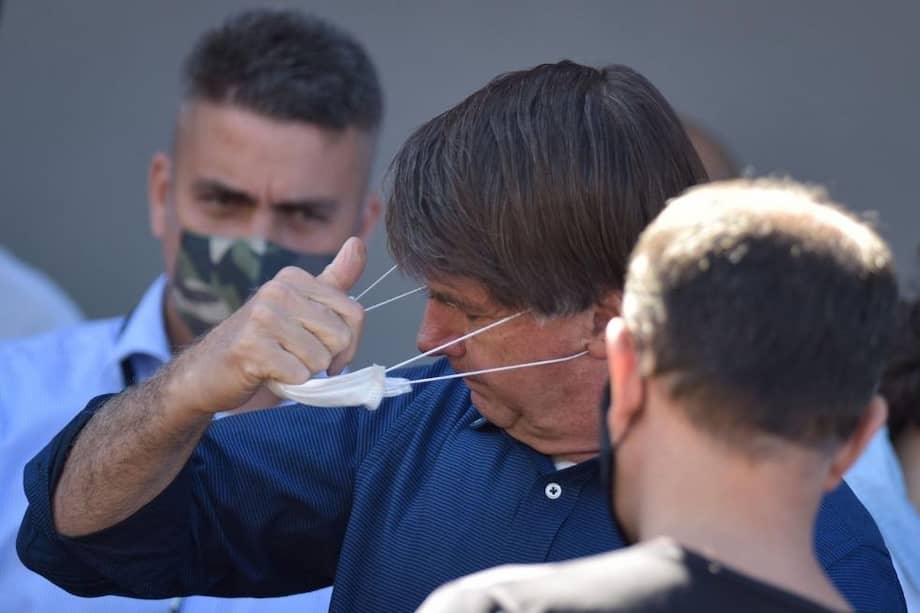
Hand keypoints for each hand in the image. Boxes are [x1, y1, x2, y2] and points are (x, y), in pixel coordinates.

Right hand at [164, 237, 366, 414]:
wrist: (208, 370)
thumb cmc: (262, 341)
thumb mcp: (300, 306)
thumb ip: (334, 280)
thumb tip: (357, 242)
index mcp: (293, 278)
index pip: (354, 313)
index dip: (349, 343)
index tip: (330, 352)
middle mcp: (277, 291)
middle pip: (340, 336)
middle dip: (326, 358)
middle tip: (298, 358)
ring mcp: (262, 317)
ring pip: (320, 358)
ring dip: (304, 371)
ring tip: (279, 362)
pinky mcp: (251, 348)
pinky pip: (298, 374)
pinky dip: (288, 382)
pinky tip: (267, 372)